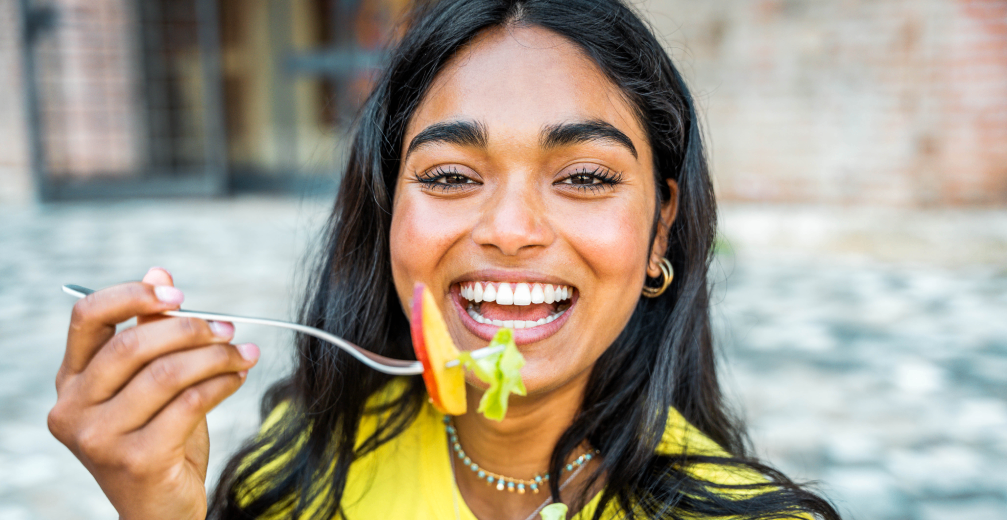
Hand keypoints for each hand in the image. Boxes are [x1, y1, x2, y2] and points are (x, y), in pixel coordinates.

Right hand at [48, 267, 259, 519]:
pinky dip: (222, 384)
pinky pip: (189, 404)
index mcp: (71, 380)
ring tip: (243, 354)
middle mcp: (72, 408)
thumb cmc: (156, 439)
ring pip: (167, 373)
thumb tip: (160, 273)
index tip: (178, 294)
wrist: (160, 509)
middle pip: (133, 344)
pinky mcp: (136, 459)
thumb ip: (151, 331)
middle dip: (190, 329)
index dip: (133, 295)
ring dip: (216, 357)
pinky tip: (238, 377)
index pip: (87, 318)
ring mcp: (98, 438)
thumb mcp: (150, 382)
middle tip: (228, 328)